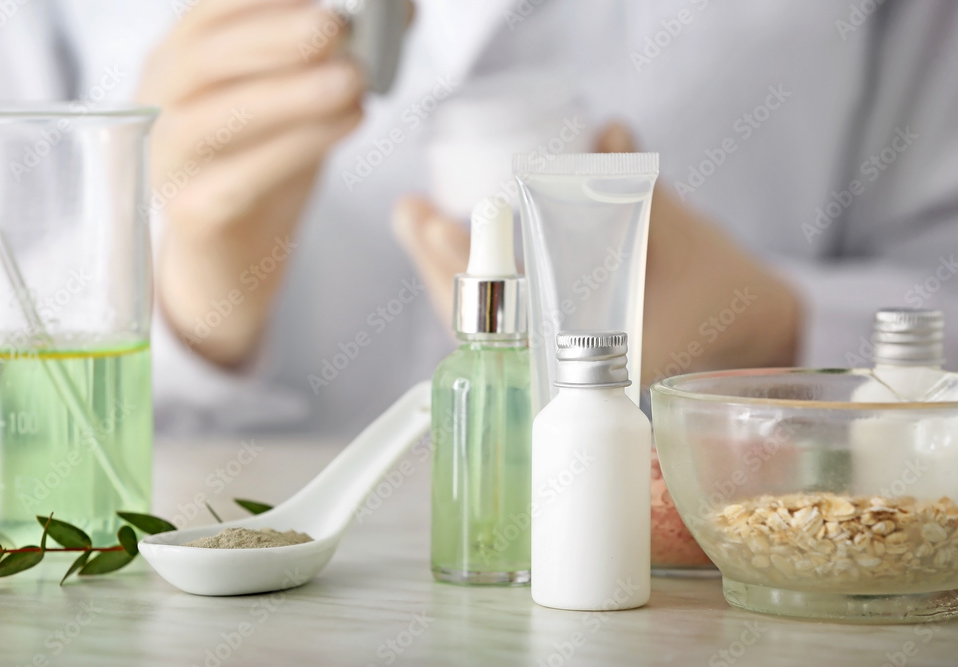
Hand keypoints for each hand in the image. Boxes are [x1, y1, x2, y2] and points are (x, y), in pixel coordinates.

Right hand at [137, 0, 364, 365]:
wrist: (234, 261)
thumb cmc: (262, 170)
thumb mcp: (301, 104)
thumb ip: (335, 57)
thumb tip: (402, 9)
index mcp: (183, 62)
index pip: (210, 11)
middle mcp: (163, 103)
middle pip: (204, 56)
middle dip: (272, 34)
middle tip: (334, 23)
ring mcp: (171, 161)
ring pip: (212, 119)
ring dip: (286, 95)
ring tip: (350, 80)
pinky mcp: (191, 215)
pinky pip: (235, 181)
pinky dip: (291, 152)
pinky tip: (344, 126)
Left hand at [394, 123, 800, 379]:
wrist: (749, 340)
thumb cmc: (728, 304)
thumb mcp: (689, 245)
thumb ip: (643, 192)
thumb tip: (607, 135)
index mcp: (595, 365)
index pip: (510, 319)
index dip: (467, 274)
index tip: (437, 229)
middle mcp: (567, 376)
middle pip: (482, 325)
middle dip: (442, 267)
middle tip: (413, 214)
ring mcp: (559, 368)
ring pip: (488, 328)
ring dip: (451, 277)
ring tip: (421, 224)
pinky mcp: (560, 353)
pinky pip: (506, 325)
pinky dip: (480, 291)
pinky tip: (454, 255)